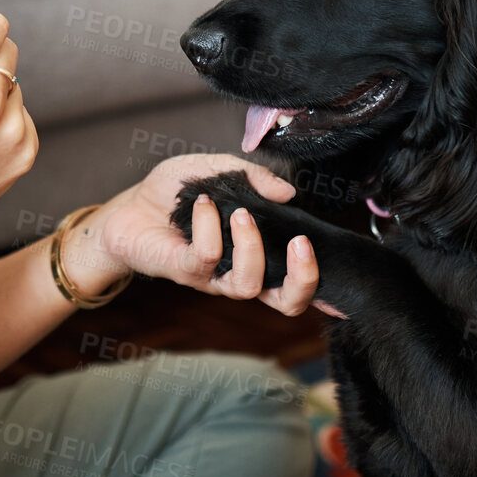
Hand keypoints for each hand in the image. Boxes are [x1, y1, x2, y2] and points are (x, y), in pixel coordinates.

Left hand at [83, 154, 325, 317]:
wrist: (128, 208)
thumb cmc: (176, 194)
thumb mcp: (220, 173)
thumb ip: (255, 178)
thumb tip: (289, 192)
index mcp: (258, 254)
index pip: (297, 281)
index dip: (323, 288)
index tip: (348, 289)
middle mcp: (241, 273)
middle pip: (286, 303)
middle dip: (304, 280)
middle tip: (301, 243)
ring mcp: (213, 277)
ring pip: (249, 285)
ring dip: (251, 247)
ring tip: (241, 212)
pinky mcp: (184, 272)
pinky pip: (206, 258)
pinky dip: (209, 227)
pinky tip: (202, 203)